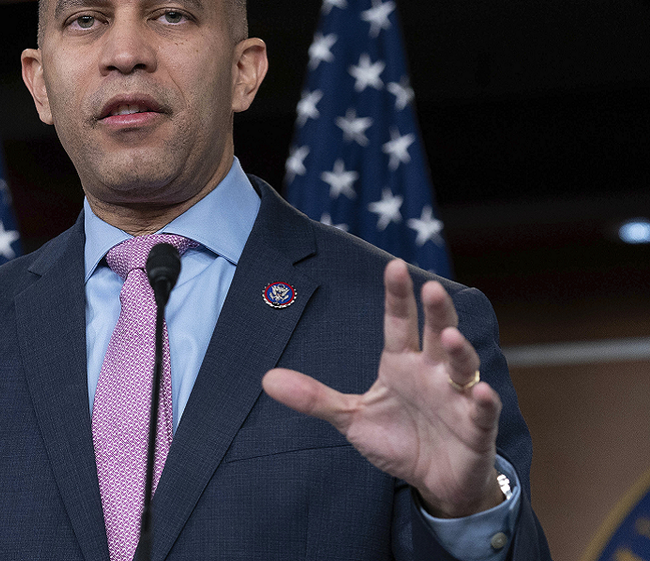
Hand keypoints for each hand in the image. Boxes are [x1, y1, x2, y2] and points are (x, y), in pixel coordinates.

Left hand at [262, 259, 505, 517]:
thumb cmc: (398, 440)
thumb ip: (314, 397)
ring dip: (458, 350)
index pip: (399, 323)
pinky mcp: (475, 428)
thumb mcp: (351, 418)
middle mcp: (432, 373)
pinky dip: (483, 402)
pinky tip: (482, 392)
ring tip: (448, 336)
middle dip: (436, 311)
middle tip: (431, 287)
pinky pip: (482, 411)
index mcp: (402, 364)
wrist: (433, 482)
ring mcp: (457, 398)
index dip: (398, 297)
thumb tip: (266, 379)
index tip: (394, 266)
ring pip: (462, 366)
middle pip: (435, 334)